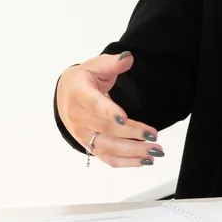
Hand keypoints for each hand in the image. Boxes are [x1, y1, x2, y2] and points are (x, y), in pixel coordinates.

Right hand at [56, 52, 162, 167]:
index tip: (124, 119)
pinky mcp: (89, 146)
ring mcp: (83, 135)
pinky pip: (107, 158)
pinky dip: (126, 162)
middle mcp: (78, 117)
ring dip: (132, 152)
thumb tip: (128, 58)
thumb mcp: (96, 66)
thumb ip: (113, 63)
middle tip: (153, 135)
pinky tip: (144, 160)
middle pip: (105, 129)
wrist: (65, 95)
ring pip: (108, 147)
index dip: (108, 112)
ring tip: (155, 152)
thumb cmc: (84, 79)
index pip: (93, 105)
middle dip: (131, 134)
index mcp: (78, 94)